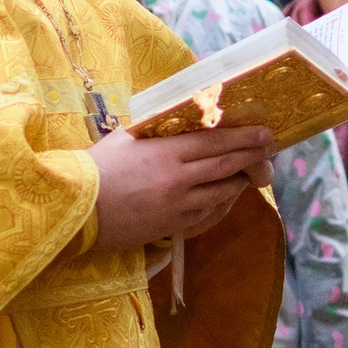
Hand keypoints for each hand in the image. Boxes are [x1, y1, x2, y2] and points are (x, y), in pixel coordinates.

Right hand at [88, 122, 275, 252]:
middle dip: (253, 156)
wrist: (76, 211)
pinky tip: (228, 196)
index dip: (245, 137)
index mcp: (166, 152)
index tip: (266, 132)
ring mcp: (178, 206)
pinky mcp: (173, 227)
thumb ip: (155, 130)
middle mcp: (178, 179)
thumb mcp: (126, 137)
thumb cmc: (95, 168)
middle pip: (227, 165)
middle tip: (271, 149)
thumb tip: (180, 120)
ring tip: (253, 171)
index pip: (217, 142)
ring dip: (240, 180)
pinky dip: (223, 203)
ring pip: (223, 192)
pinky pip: (209, 214)